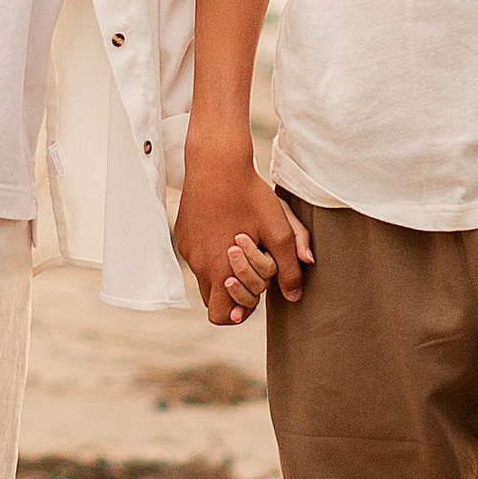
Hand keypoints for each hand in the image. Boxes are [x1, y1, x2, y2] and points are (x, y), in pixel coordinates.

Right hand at [177, 136, 312, 326]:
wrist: (217, 161)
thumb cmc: (250, 195)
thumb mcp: (278, 230)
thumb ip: (289, 268)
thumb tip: (294, 296)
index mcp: (220, 270)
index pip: (222, 317)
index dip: (241, 311)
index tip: (256, 293)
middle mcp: (199, 265)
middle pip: (213, 299)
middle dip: (234, 291)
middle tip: (252, 267)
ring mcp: (188, 249)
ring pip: (206, 276)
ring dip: (223, 270)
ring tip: (242, 243)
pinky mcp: (183, 234)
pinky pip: (198, 256)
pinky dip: (213, 252)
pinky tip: (228, 226)